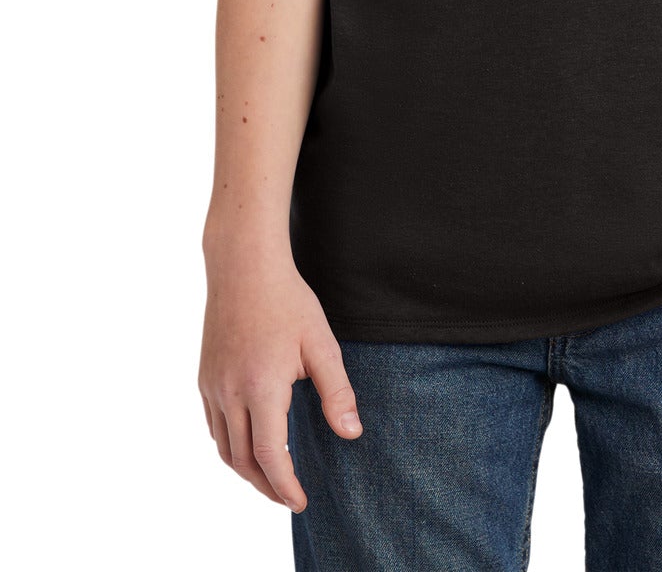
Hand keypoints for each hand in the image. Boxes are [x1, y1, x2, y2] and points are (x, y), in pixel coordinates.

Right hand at [198, 246, 362, 512]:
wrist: (243, 266)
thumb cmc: (287, 300)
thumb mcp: (321, 344)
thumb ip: (337, 392)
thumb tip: (352, 434)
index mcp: (261, 388)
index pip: (270, 457)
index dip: (285, 486)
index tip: (301, 501)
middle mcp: (230, 393)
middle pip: (243, 462)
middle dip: (267, 486)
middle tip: (289, 496)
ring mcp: (212, 387)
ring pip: (224, 448)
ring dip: (247, 471)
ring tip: (272, 478)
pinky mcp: (205, 378)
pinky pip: (214, 427)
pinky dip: (231, 447)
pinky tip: (250, 444)